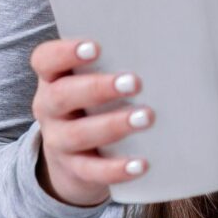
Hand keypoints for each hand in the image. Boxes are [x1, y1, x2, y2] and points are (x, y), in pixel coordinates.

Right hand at [30, 37, 155, 207]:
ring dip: (113, 125)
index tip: (95, 47)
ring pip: (78, 134)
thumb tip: (171, 47)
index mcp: (53, 78)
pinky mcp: (74, 170)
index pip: (45, 60)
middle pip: (62, 96)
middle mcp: (49, 108)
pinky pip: (92, 171)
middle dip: (98, 88)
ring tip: (146, 117)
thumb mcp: (94, 81)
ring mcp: (58, 141)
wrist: (72, 158)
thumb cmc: (94, 104)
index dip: (65, 52)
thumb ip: (116, 63)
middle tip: (135, 82)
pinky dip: (116, 169)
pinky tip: (140, 164)